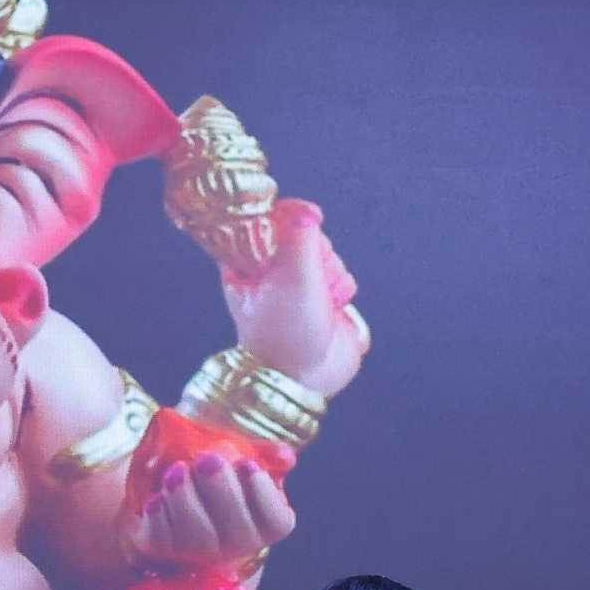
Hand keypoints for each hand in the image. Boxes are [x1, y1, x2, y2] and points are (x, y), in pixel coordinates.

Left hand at [127, 450, 296, 571]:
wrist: (179, 499)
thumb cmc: (221, 478)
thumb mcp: (244, 463)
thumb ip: (266, 455)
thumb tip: (285, 456)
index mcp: (268, 524)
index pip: (275, 521)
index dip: (262, 493)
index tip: (247, 464)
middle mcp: (238, 545)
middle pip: (235, 529)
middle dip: (220, 490)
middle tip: (208, 459)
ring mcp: (201, 553)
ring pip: (197, 536)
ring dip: (186, 500)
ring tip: (178, 470)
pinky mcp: (165, 551)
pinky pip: (163, 539)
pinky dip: (160, 515)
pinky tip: (159, 495)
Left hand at [219, 195, 368, 395]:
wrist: (308, 378)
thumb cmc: (286, 335)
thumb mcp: (289, 279)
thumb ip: (298, 238)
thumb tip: (305, 211)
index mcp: (246, 263)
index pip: (267, 219)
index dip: (290, 215)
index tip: (308, 218)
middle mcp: (271, 270)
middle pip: (304, 232)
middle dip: (317, 252)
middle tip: (310, 279)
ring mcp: (299, 283)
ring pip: (327, 252)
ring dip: (331, 273)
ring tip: (320, 301)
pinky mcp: (324, 297)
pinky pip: (342, 273)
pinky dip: (343, 288)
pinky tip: (333, 308)